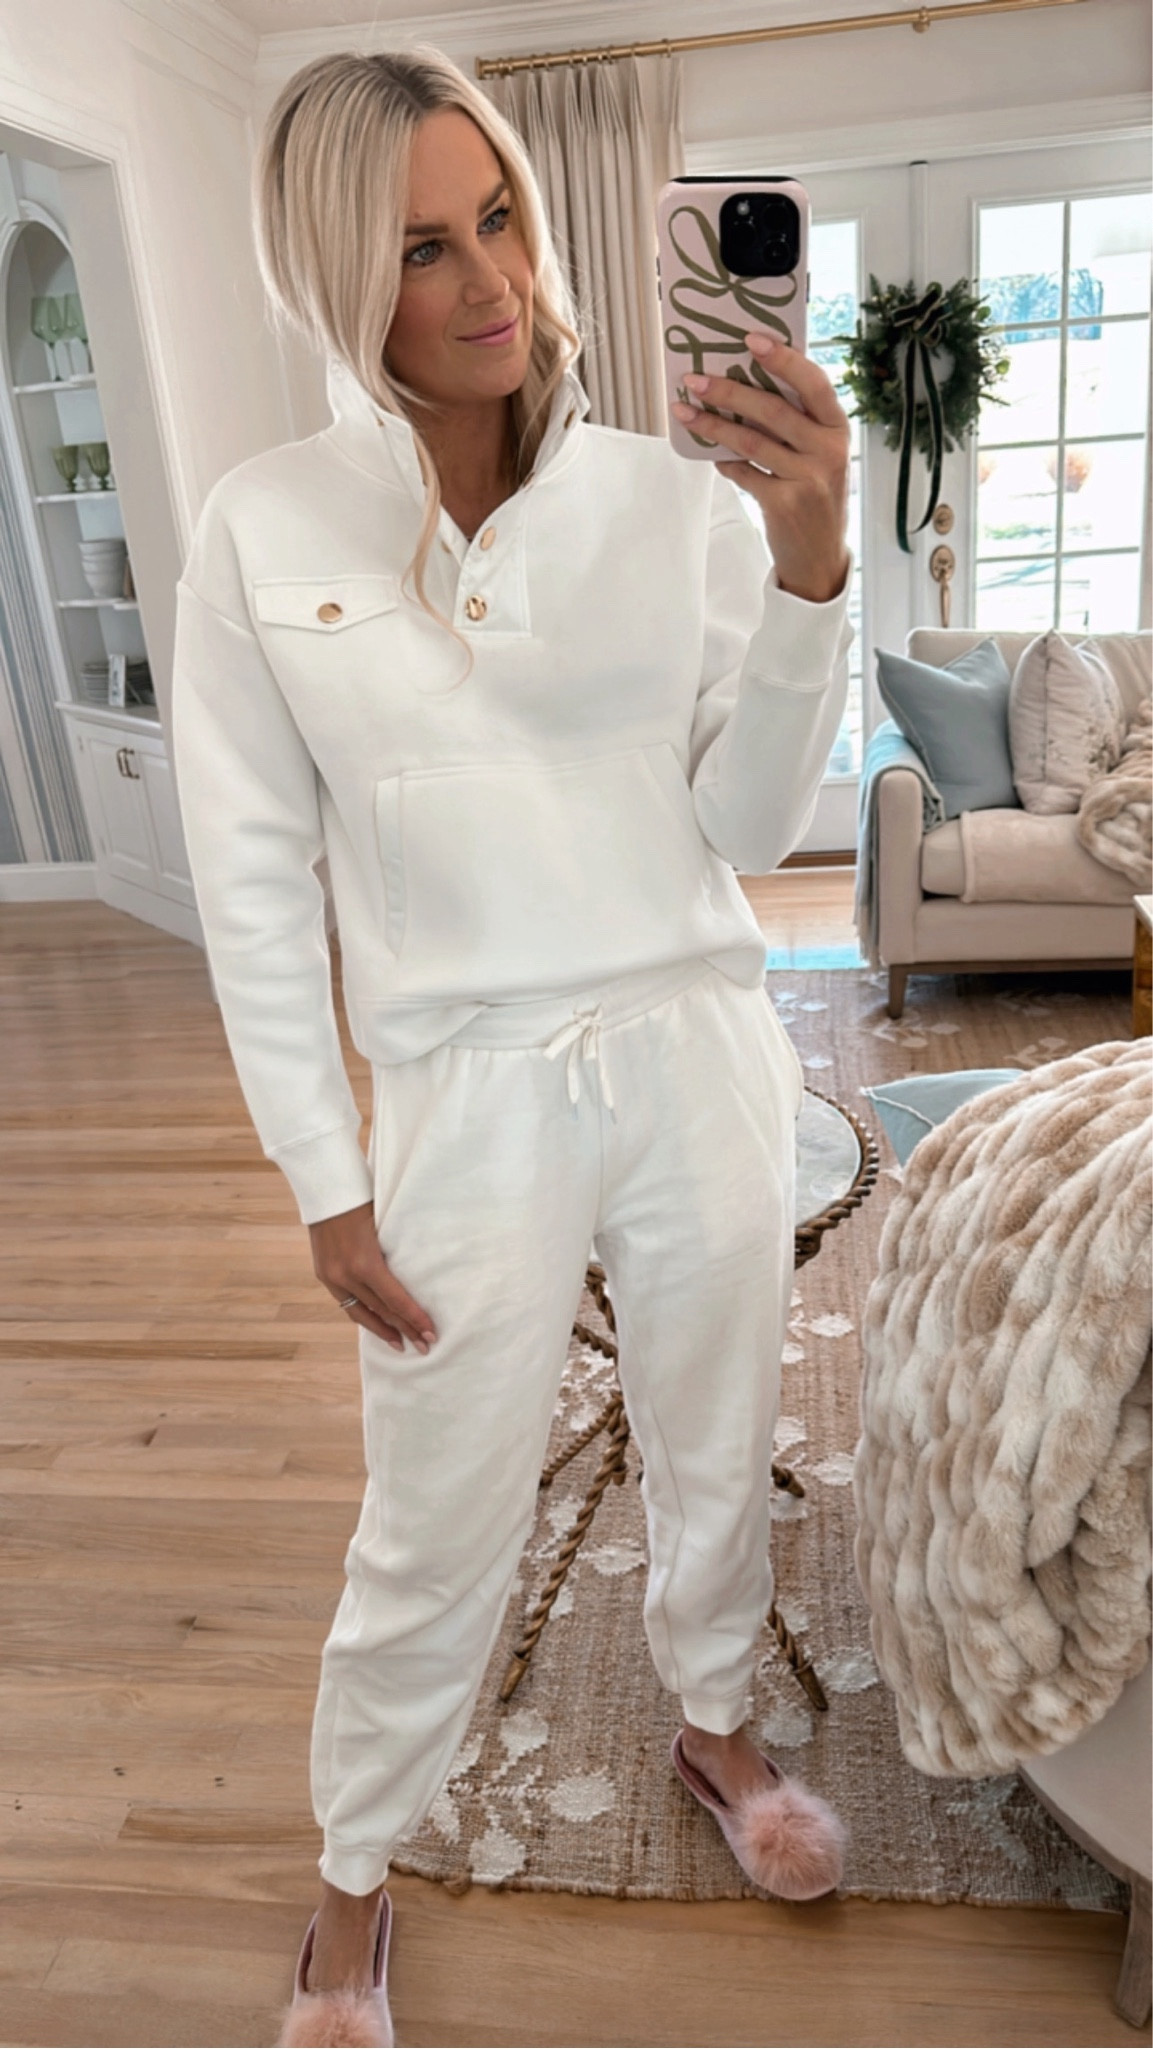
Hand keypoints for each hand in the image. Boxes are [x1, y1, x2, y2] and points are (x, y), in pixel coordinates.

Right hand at [309, 1201, 437, 1354]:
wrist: (326, 1187)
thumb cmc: (365, 1199)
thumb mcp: (385, 1227)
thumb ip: (394, 1255)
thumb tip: (416, 1280)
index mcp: (365, 1264)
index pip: (396, 1300)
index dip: (415, 1319)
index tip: (431, 1333)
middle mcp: (346, 1276)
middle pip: (382, 1311)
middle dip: (405, 1330)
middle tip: (425, 1346)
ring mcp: (332, 1277)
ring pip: (361, 1313)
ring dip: (382, 1330)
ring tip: (400, 1345)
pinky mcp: (323, 1274)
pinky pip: (347, 1303)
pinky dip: (364, 1314)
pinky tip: (375, 1323)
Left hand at [671, 330, 850, 604]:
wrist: (820, 558)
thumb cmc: (816, 496)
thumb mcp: (820, 455)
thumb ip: (797, 424)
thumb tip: (746, 382)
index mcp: (838, 430)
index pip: (814, 384)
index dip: (783, 358)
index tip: (751, 339)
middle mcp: (827, 451)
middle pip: (773, 409)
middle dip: (729, 390)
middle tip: (695, 378)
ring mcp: (807, 479)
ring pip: (751, 440)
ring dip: (713, 423)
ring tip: (685, 410)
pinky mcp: (783, 503)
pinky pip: (743, 472)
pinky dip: (723, 461)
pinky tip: (709, 453)